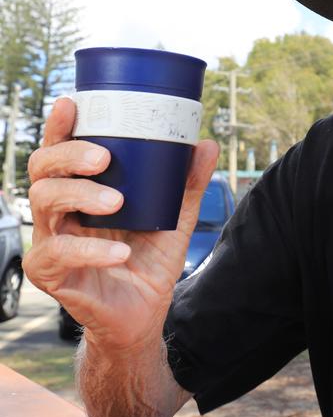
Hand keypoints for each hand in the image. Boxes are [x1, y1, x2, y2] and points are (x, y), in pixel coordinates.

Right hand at [23, 97, 218, 350]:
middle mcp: (59, 211)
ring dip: (80, 196)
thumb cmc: (150, 259)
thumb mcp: (175, 217)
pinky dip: (91, 250)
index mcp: (82, 190)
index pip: (61, 151)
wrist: (144, 312)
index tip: (72, 104)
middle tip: (104, 158)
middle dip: (69, 156)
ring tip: (116, 202)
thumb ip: (188, 184)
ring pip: (44, 204)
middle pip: (43, 170)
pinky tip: (120, 252)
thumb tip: (206, 144)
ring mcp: (50, 240)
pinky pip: (58, 254)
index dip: (60, 126)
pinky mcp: (50, 274)